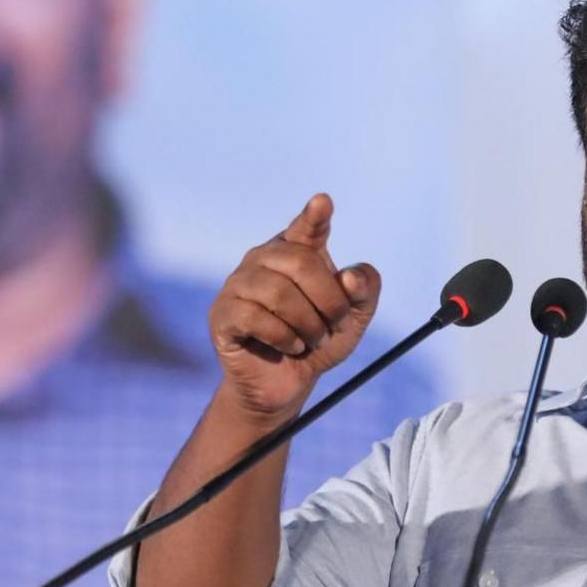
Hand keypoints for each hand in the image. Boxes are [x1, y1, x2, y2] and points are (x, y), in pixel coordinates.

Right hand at [209, 194, 381, 423]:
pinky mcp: (222, 314)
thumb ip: (364, 291)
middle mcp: (262, 259)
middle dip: (328, 301)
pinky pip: (255, 317)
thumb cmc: (318, 340)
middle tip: (334, 326)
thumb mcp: (353, 317)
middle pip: (301, 263)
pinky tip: (289, 346)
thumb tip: (349, 277)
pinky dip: (283, 337)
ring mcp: (237, 284)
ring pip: (278, 293)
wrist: (286, 383)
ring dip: (307, 324)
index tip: (323, 202)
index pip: (306, 228)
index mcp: (294, 251)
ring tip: (311, 340)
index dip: (314, 216)